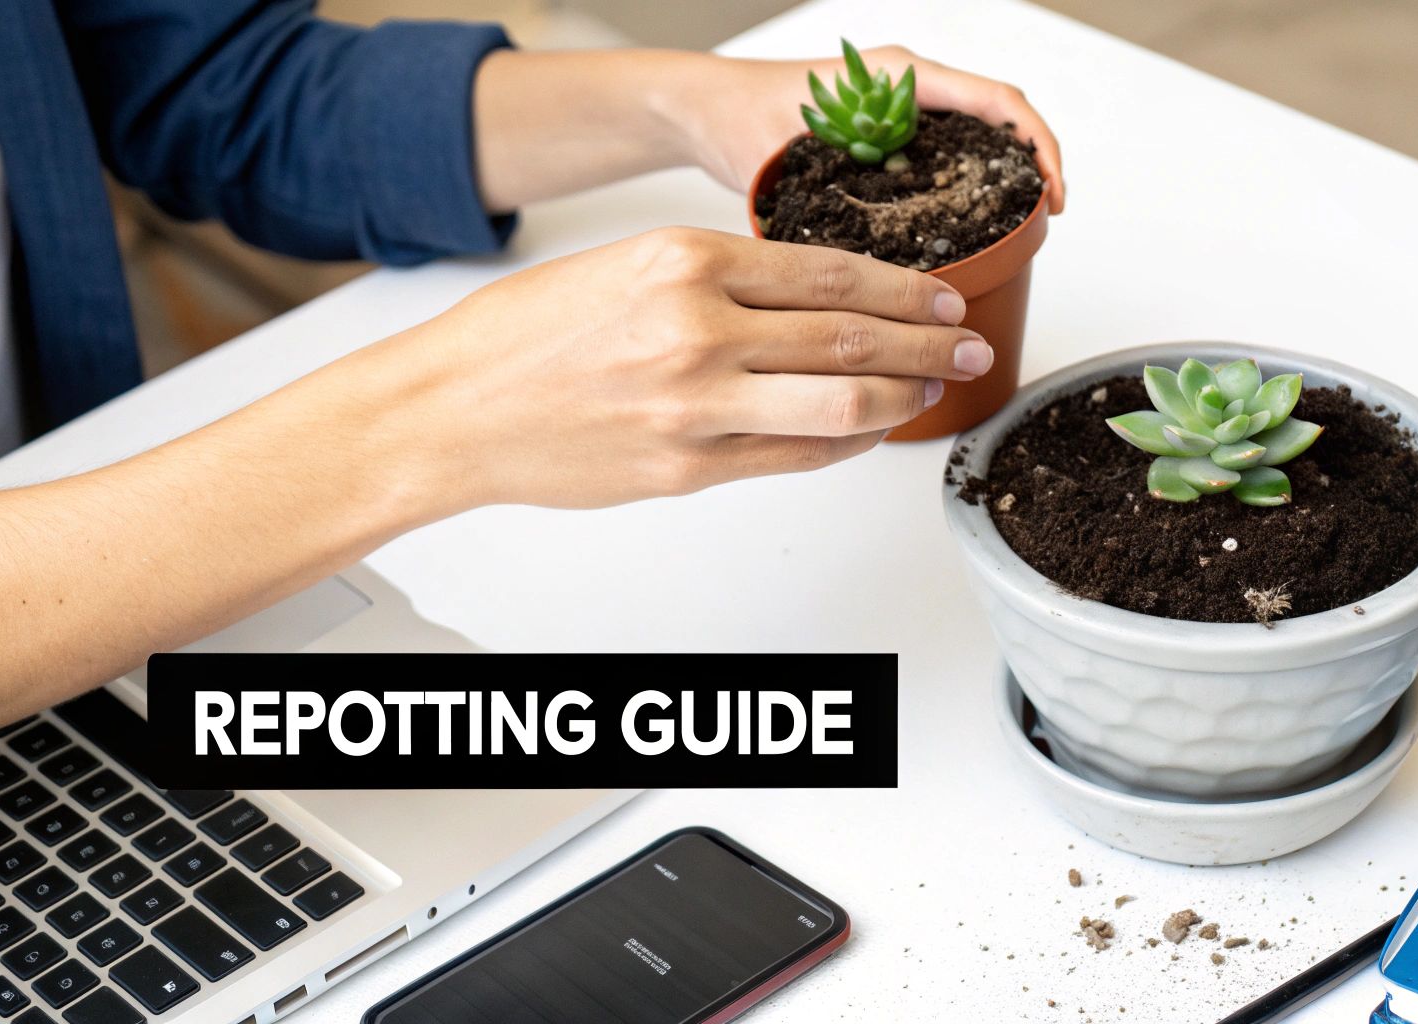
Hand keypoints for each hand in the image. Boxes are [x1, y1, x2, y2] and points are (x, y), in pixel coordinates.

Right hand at [395, 227, 993, 511]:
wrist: (450, 411)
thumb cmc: (523, 338)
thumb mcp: (625, 267)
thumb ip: (716, 279)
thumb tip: (809, 298)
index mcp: (682, 262)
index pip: (827, 273)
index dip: (901, 288)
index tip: (938, 295)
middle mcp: (697, 330)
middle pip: (850, 334)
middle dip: (926, 341)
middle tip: (966, 342)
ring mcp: (697, 406)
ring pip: (841, 400)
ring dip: (904, 395)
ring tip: (934, 388)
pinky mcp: (689, 469)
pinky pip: (796, 454)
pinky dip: (845, 442)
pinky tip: (870, 431)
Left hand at [676, 46, 1065, 213]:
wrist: (703, 111)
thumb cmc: (737, 118)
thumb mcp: (786, 164)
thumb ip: (827, 206)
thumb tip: (862, 272)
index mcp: (899, 77)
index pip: (994, 100)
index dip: (1035, 145)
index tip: (1052, 191)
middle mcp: (908, 89)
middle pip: (997, 116)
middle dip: (1031, 163)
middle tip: (1046, 218)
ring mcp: (900, 110)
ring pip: (975, 136)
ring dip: (1004, 175)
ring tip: (1022, 226)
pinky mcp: (888, 135)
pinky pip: (945, 153)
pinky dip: (969, 184)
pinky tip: (973, 224)